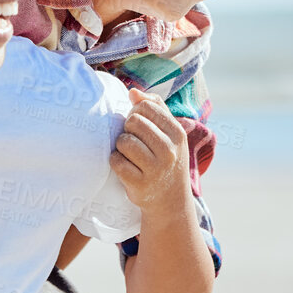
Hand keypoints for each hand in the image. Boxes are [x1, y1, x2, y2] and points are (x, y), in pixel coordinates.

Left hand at [108, 89, 191, 213]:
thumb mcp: (169, 133)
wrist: (171, 200)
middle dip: (128, 130)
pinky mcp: (140, 184)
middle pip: (133, 122)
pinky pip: (116, 161)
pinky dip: (116, 162)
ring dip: (121, 147)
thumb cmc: (166, 159)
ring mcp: (155, 168)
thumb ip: (154, 107)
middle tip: (135, 143)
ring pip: (123, 141)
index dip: (136, 114)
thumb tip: (132, 91)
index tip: (140, 127)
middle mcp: (169, 150)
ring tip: (131, 156)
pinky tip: (126, 168)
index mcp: (177, 133)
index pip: (145, 107)